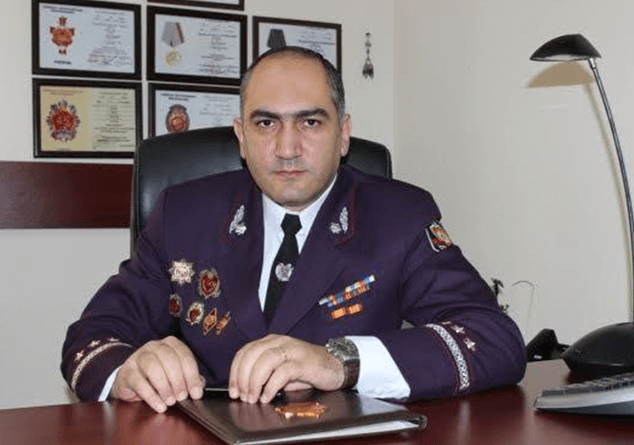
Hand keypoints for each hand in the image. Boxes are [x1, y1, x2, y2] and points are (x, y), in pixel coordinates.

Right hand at [112, 336, 204, 412]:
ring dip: (164, 386)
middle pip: (169, 358)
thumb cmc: (157, 377)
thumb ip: (189, 378)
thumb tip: (199, 388)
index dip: (192, 375)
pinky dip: (152, 396)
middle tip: (182, 397)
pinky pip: (139, 382)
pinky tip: (160, 405)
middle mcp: (154, 346)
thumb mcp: (176, 375)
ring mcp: (138, 357)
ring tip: (170, 401)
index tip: (196, 393)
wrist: (131, 381)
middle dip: (178, 380)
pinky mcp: (127, 372)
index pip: (184, 355)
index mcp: (170, 344)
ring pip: (152, 366)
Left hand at [228, 334, 343, 403]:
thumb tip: (244, 389)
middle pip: (252, 355)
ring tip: (254, 398)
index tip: (233, 390)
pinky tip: (268, 396)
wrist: (335, 365)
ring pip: (264, 361)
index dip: (235, 372)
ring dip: (254, 382)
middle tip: (242, 396)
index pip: (245, 352)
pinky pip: (282, 372)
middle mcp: (280, 342)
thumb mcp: (281, 369)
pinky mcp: (303, 362)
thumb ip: (264, 373)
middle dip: (242, 378)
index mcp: (271, 341)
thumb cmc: (306, 370)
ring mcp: (292, 350)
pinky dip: (271, 386)